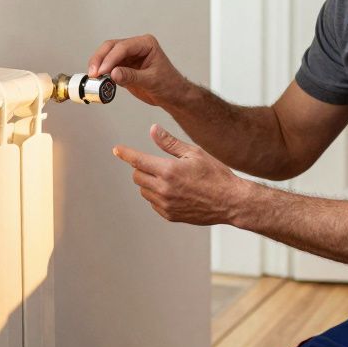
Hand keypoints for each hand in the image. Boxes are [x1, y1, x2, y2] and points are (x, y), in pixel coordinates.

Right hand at [87, 34, 187, 107]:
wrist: (173, 95)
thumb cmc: (169, 85)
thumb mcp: (151, 81)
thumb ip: (131, 76)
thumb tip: (113, 73)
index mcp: (146, 44)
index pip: (123, 47)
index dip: (110, 58)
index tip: (102, 70)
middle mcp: (136, 47)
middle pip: (111, 47)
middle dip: (100, 59)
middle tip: (93, 73)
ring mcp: (128, 56)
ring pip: (106, 55)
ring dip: (98, 65)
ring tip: (94, 78)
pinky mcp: (123, 66)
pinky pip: (108, 66)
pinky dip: (101, 72)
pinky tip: (98, 80)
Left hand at [113, 124, 250, 225]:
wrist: (231, 201)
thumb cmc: (216, 175)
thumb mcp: (194, 153)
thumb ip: (170, 143)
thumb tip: (153, 130)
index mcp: (169, 170)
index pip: (138, 160)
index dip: (125, 153)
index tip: (117, 150)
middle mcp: (164, 189)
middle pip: (137, 176)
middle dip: (141, 168)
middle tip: (156, 163)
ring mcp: (166, 204)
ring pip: (144, 191)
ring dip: (149, 182)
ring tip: (170, 178)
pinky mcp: (170, 215)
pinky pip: (153, 204)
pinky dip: (157, 196)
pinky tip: (174, 191)